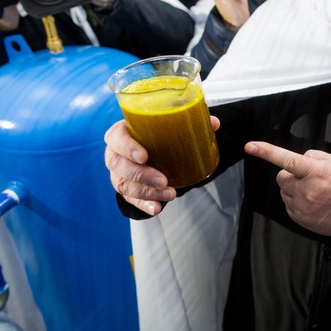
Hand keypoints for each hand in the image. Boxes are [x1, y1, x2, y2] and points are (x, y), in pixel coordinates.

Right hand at [103, 116, 219, 214]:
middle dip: (141, 175)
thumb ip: (189, 121)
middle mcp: (116, 154)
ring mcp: (119, 173)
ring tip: (170, 194)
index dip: (127, 147)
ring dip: (148, 192)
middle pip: (118, 165)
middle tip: (162, 180)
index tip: (143, 156)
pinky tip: (156, 208)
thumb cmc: (154, 135)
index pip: (116, 138)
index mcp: (122, 133)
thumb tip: (214, 123)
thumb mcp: (167, 126)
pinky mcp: (126, 188)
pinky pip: (131, 199)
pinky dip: (144, 205)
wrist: (148, 149)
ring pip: (125, 184)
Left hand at [245, 141, 330, 248]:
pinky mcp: (302, 220)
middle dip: (292, 175)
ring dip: (295, 189)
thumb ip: (316, 157)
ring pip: (284, 192)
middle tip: (311, 178)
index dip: (266, 151)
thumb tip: (300, 160)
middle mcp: (307, 191)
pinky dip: (298, 202)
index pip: (286, 160)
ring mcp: (303, 208)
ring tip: (317, 192)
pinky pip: (289, 206)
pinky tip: (316, 203)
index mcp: (316, 173)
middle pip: (282, 177)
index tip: (250, 146)